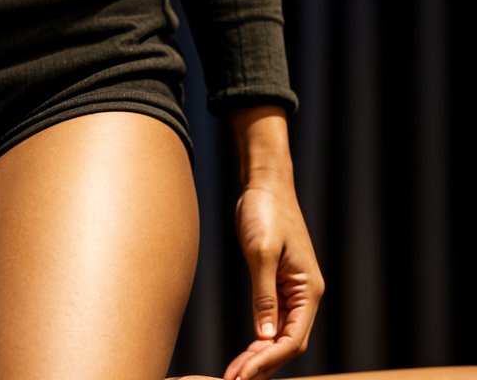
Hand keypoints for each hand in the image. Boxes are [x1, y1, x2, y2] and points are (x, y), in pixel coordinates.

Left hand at [223, 175, 323, 379]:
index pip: (293, 339)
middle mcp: (305, 295)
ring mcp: (293, 291)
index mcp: (308, 289)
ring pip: (280, 336)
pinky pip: (273, 322)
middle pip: (288, 343)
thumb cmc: (265, 211)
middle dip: (263, 365)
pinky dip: (259, 340)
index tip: (244, 375)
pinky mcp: (279, 285)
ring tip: (235, 374)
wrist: (265, 184)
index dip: (270, 360)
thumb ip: (263, 296)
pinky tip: (245, 353)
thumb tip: (264, 338)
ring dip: (260, 357)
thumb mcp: (261, 252)